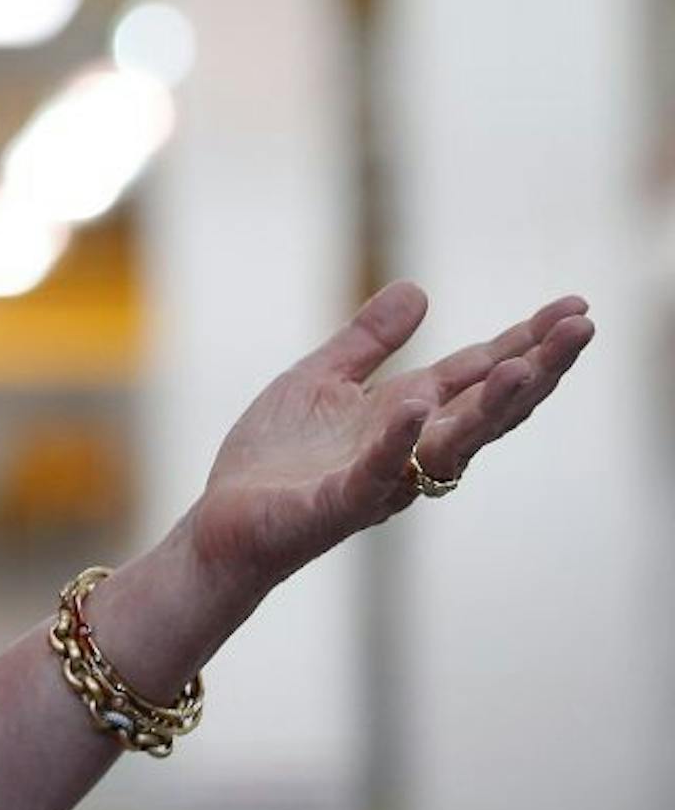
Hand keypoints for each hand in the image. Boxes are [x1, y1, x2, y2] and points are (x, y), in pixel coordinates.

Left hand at [185, 280, 593, 596]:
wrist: (225, 522)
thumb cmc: (277, 458)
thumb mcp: (322, 379)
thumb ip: (368, 340)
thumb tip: (420, 288)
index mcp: (405, 414)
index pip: (477, 373)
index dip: (525, 342)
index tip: (577, 307)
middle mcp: (409, 448)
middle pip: (486, 406)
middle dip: (536, 368)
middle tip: (584, 327)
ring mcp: (381, 477)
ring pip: (451, 442)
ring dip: (490, 406)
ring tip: (525, 366)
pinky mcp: (339, 502)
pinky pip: (377, 470)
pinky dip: (398, 439)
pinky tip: (419, 403)